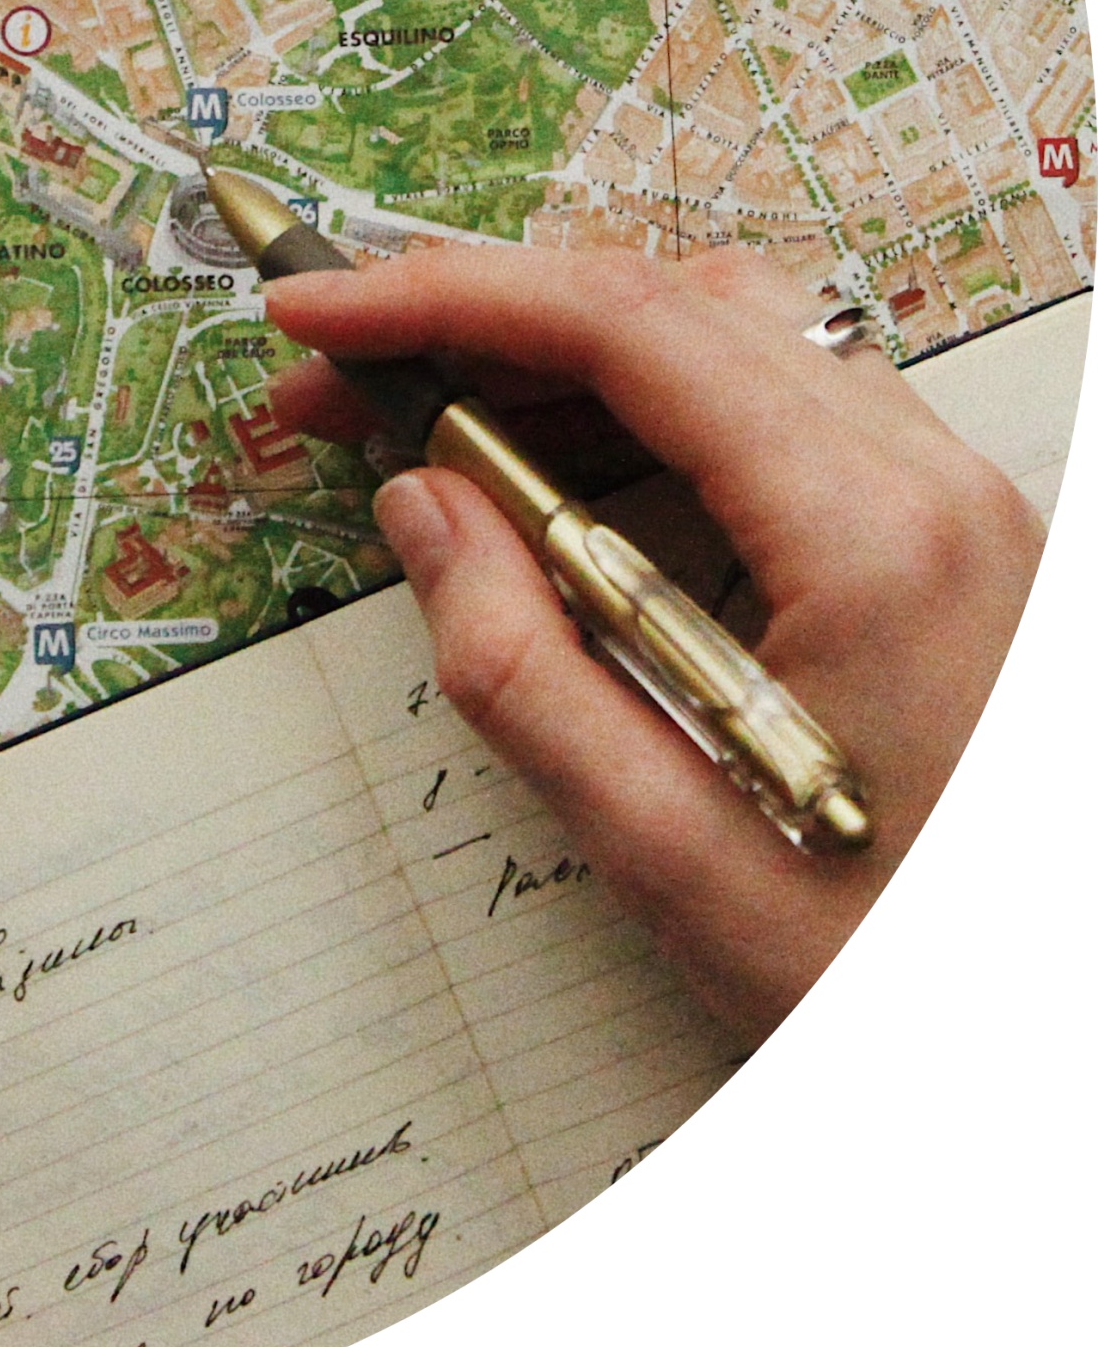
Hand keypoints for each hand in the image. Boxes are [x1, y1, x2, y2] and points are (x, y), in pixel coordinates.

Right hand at [264, 242, 1045, 1043]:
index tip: (321, 316)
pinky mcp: (934, 541)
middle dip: (480, 319)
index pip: (626, 328)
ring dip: (556, 355)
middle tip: (341, 380)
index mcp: (870, 537)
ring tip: (423, 421)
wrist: (1039, 1049)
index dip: (446, 297)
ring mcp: (944, 506)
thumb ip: (519, 666)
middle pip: (669, 307)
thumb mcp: (668, 849)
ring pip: (723, 339)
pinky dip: (635, 406)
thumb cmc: (896, 977)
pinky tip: (550, 475)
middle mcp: (927, 485)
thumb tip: (420, 504)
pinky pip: (768, 407)